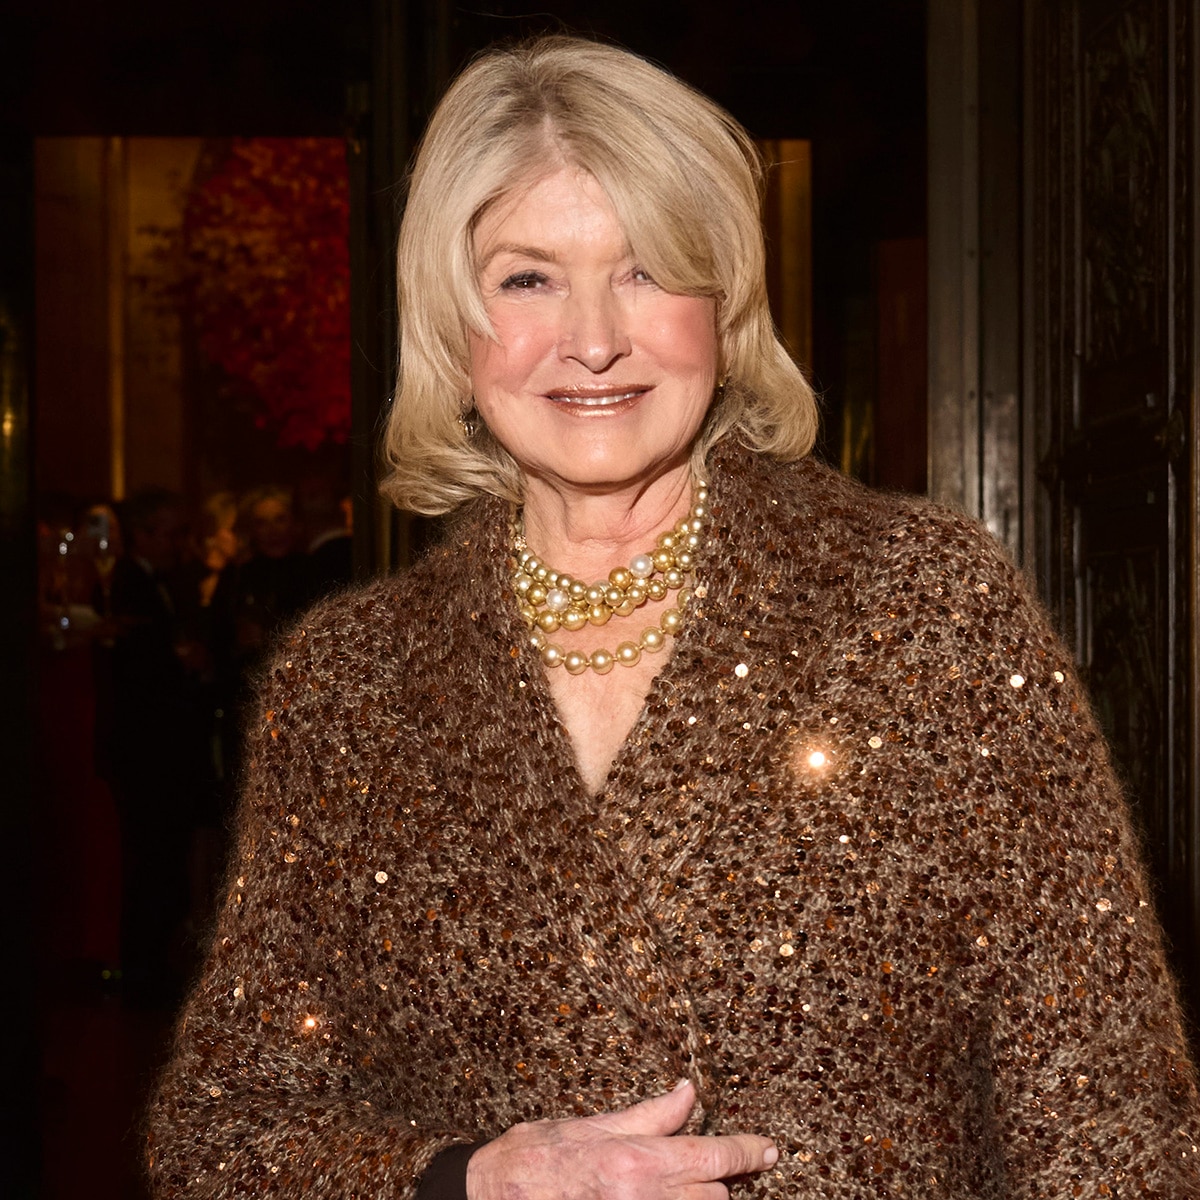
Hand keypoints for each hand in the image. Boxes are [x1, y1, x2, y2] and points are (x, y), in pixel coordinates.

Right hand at [465, 1079, 777, 1199]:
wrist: (492, 1196)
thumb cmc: (540, 1157)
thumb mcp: (596, 1124)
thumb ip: (651, 1114)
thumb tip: (689, 1093)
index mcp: (639, 1162)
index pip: (715, 1157)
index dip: (750, 1152)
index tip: (770, 1149)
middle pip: (716, 1197)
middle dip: (718, 1179)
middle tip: (713, 1164)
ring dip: (698, 1199)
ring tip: (683, 1183)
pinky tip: (664, 1195)